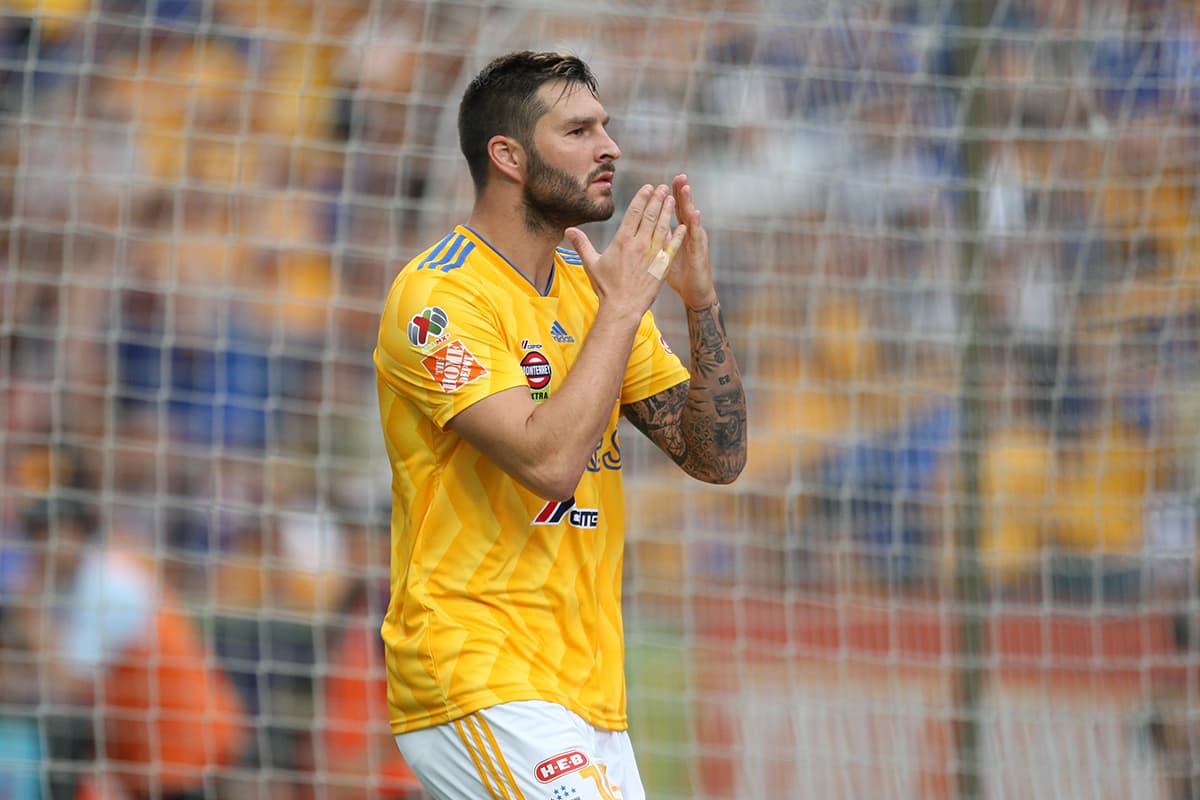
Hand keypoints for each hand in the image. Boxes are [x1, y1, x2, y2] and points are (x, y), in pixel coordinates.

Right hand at [565, 184, 686, 322]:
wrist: (622, 307)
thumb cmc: (606, 287)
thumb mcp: (591, 264)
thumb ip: (581, 244)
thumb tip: (568, 230)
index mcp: (622, 241)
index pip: (634, 213)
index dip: (642, 198)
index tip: (648, 187)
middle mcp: (639, 244)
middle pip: (650, 216)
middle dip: (657, 199)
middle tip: (664, 187)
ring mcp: (652, 254)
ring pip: (662, 227)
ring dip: (667, 212)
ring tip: (671, 199)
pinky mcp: (661, 266)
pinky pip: (672, 247)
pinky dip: (678, 235)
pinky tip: (683, 226)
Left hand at [666, 174, 717, 308]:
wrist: (696, 293)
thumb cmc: (681, 274)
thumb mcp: (665, 254)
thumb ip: (658, 238)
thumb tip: (646, 227)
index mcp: (680, 233)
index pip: (673, 211)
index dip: (669, 196)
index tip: (663, 181)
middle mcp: (689, 234)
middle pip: (683, 209)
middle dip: (680, 193)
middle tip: (679, 176)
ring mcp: (695, 243)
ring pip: (691, 219)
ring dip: (689, 203)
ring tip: (685, 187)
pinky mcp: (699, 254)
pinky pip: (696, 238)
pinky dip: (696, 225)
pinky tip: (695, 214)